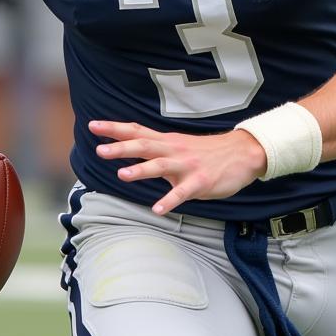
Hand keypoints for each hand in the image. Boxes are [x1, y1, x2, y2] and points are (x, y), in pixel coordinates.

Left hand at [89, 120, 267, 215]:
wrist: (243, 153)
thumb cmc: (207, 152)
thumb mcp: (179, 145)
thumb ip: (157, 149)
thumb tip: (131, 152)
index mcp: (166, 142)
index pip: (136, 131)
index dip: (114, 129)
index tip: (92, 126)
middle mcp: (173, 150)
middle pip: (143, 146)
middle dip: (121, 148)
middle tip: (99, 150)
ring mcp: (187, 166)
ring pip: (160, 166)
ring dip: (141, 170)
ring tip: (122, 175)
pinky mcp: (200, 181)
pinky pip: (182, 193)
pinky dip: (170, 201)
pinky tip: (158, 210)